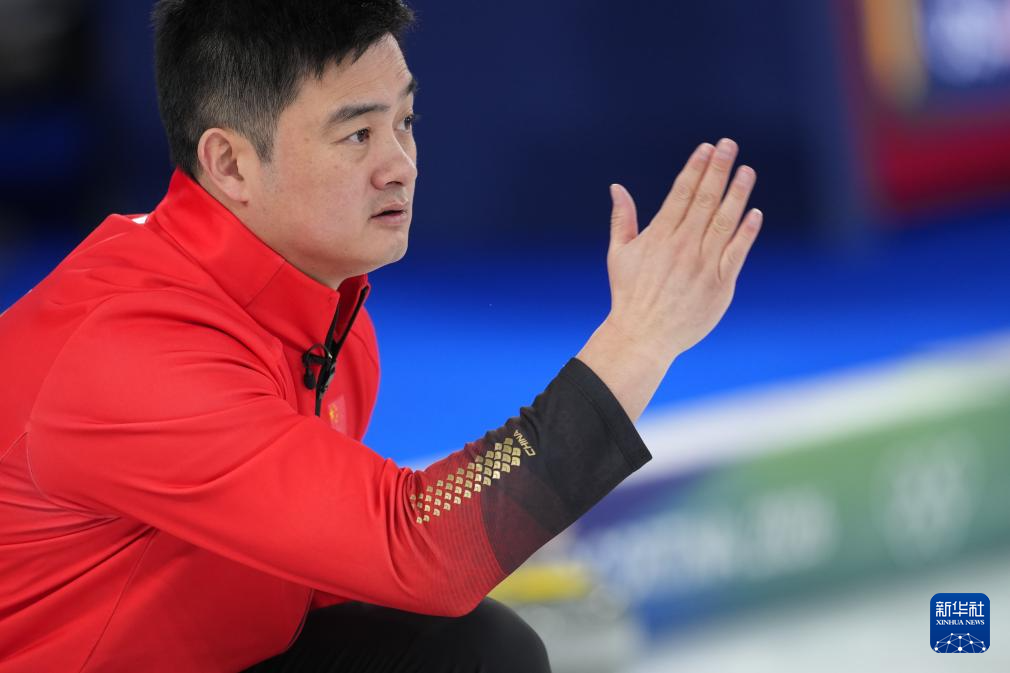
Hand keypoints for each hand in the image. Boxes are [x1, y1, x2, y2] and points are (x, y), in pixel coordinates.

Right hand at [577, 138, 760, 420]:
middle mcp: (682, 246)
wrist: (643, 336)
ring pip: (724, 221)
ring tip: (746, 170)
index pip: (681, 194)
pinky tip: (754, 213)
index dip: (695, 169)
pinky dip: (746, 232)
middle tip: (729, 145)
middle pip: (704, 200)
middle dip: (718, 170)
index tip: (707, 148)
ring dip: (737, 193)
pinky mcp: (720, 284)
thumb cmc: (630, 295)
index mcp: (659, 236)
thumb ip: (622, 219)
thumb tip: (617, 187)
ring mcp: (703, 265)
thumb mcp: (619, 254)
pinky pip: (736, 252)